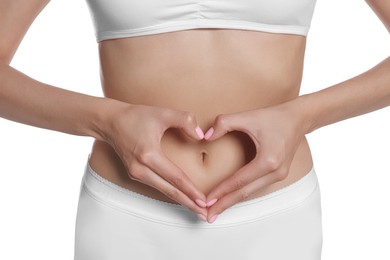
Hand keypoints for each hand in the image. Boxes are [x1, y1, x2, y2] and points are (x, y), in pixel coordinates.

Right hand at [102, 102, 207, 216]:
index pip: (175, 177)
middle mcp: (140, 168)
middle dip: (188, 203)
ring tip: (196, 208)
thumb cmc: (136, 116)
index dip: (190, 190)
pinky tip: (181, 196)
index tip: (204, 200)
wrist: (110, 122)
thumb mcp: (163, 113)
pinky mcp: (134, 174)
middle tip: (204, 214)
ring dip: (180, 200)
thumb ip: (185, 120)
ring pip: (162, 190)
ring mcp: (136, 173)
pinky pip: (156, 186)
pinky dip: (170, 192)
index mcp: (148, 155)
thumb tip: (200, 136)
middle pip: (169, 190)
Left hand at [204, 100, 307, 222]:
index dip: (221, 191)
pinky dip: (242, 194)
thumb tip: (205, 137)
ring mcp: (279, 176)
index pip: (239, 180)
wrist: (299, 118)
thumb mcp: (247, 116)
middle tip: (208, 216)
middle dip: (225, 205)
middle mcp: (275, 172)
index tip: (206, 201)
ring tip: (216, 210)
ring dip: (232, 201)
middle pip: (245, 193)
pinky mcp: (278, 175)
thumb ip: (224, 123)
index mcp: (268, 160)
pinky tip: (230, 198)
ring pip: (251, 192)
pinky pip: (256, 187)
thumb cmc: (274, 117)